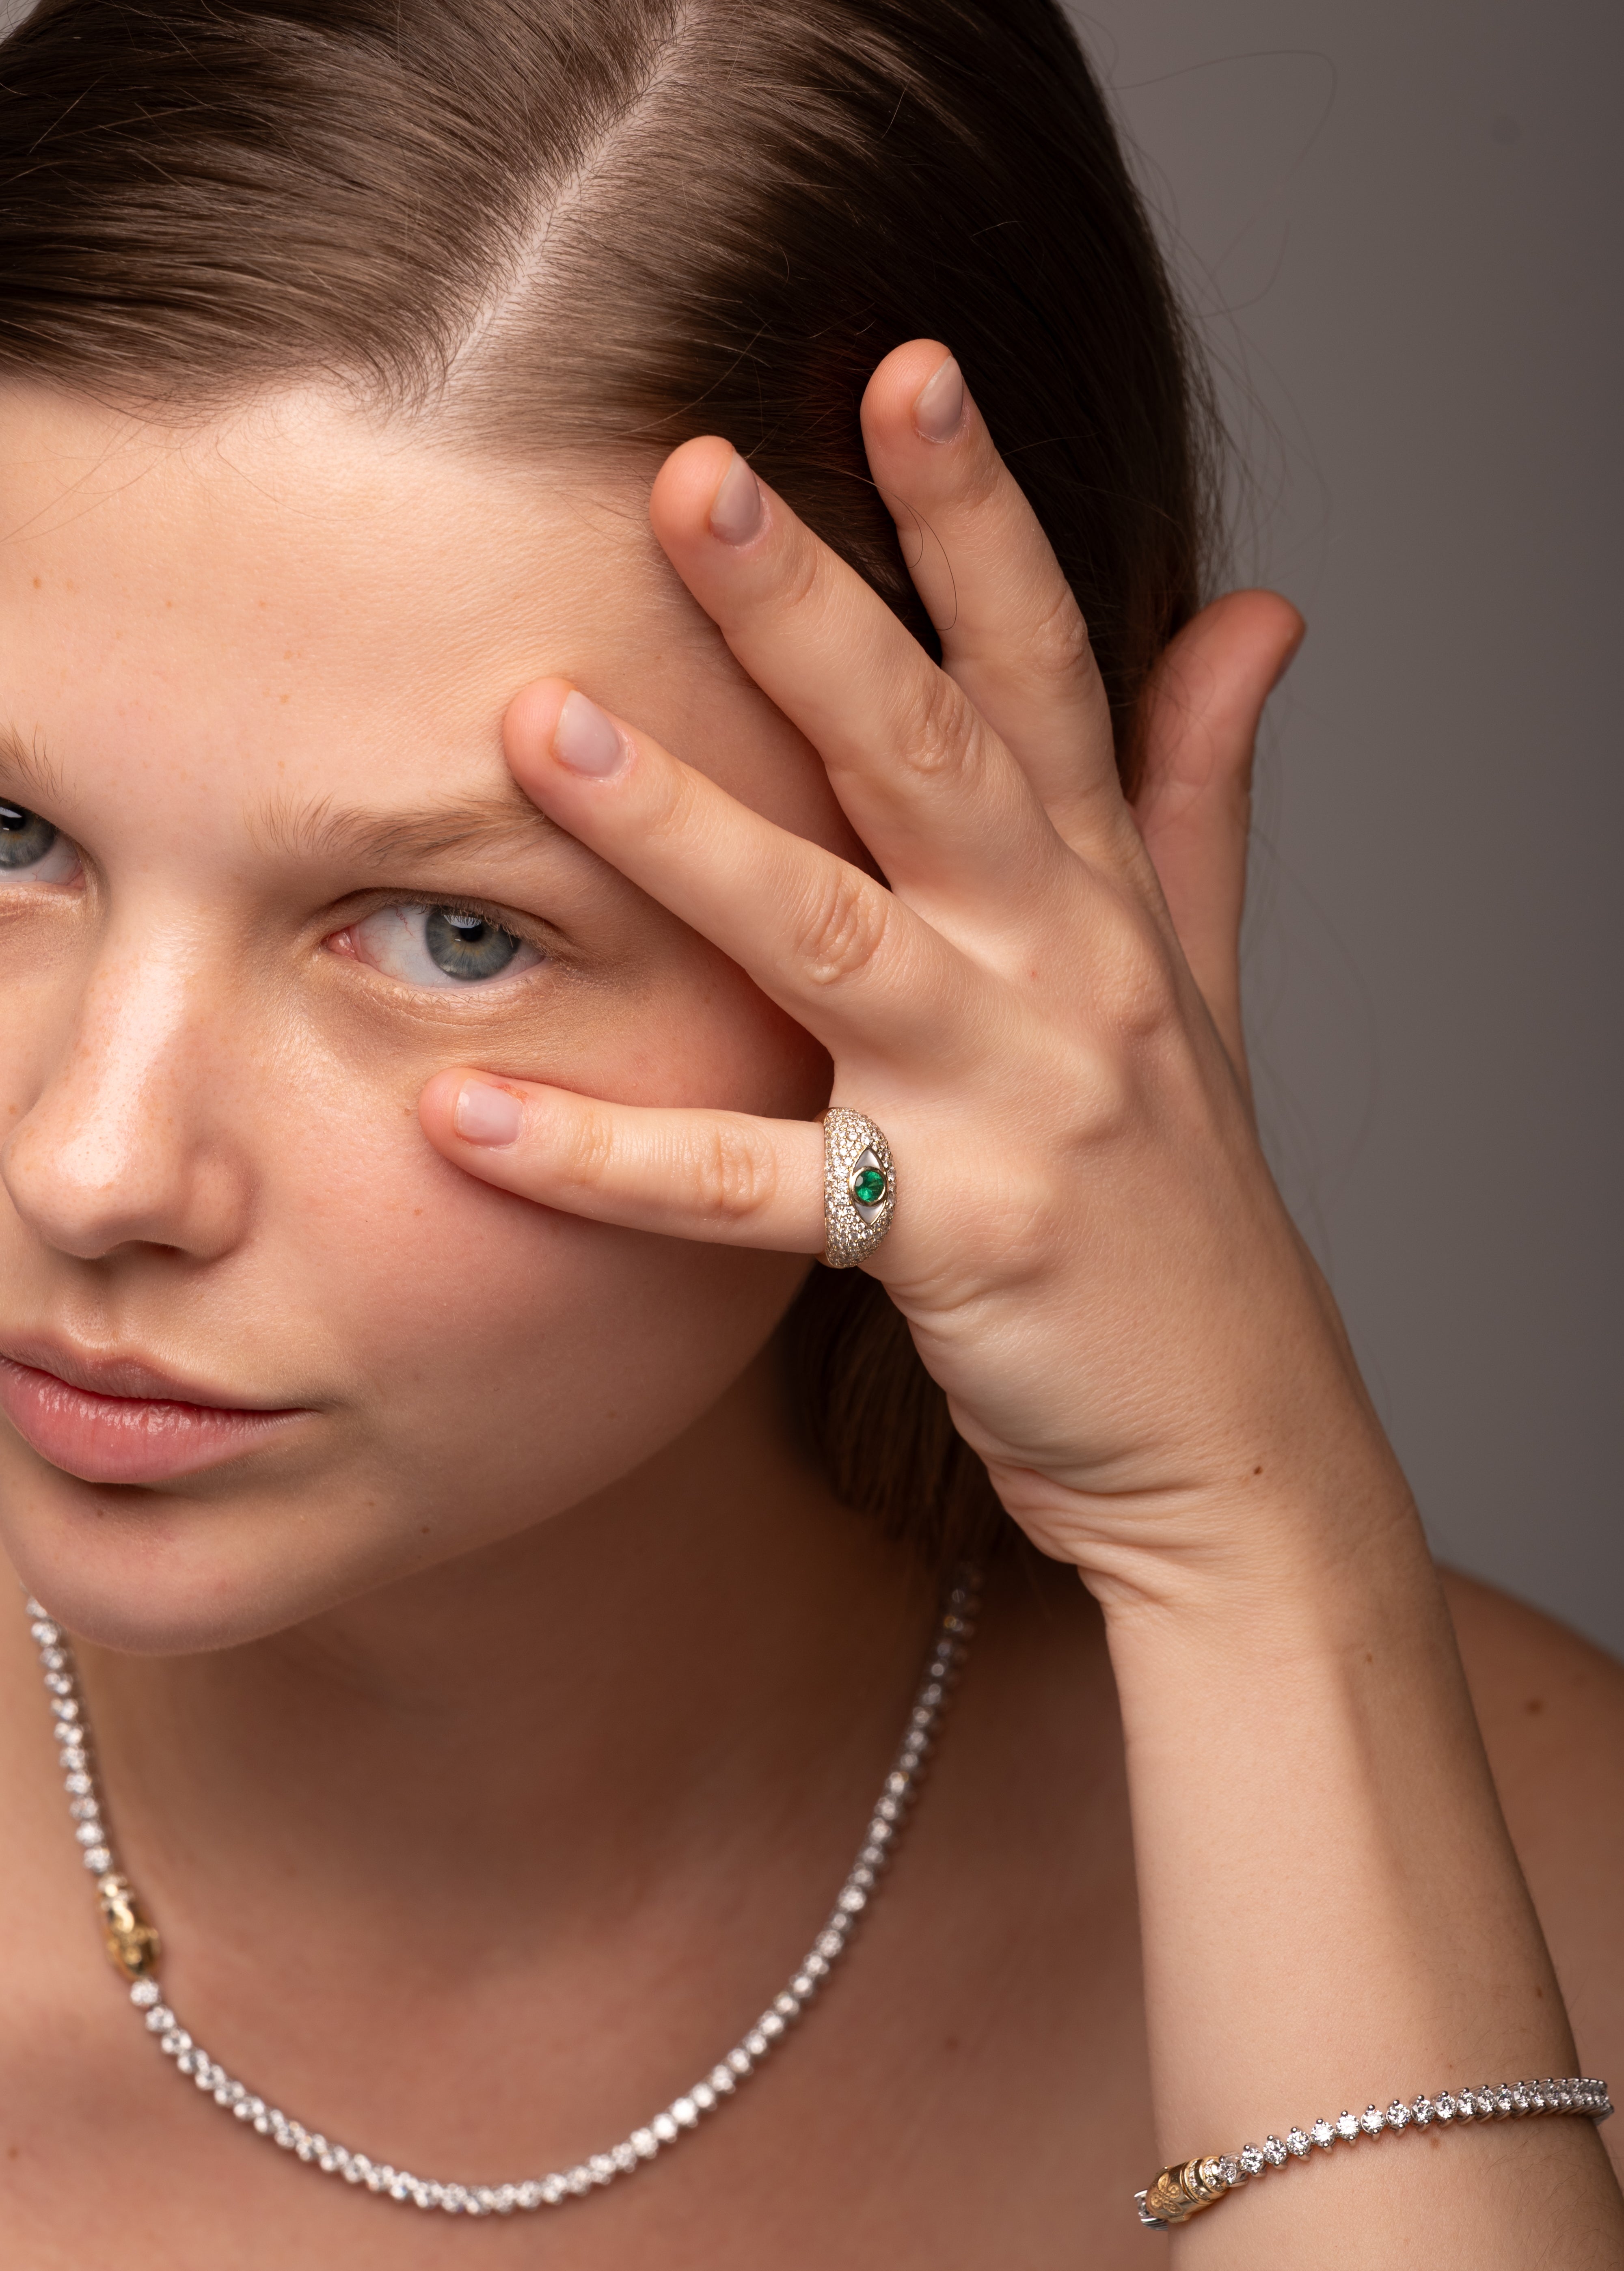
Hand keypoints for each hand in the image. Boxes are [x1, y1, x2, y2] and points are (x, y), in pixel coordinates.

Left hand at [419, 343, 1397, 1612]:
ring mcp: (1013, 1103)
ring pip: (829, 939)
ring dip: (682, 833)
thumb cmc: (1180, 1207)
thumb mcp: (1201, 981)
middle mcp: (1065, 974)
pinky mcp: (949, 1238)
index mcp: (1105, 900)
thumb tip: (1256, 614)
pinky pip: (752, 1187)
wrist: (1232, 1435)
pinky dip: (610, 1160)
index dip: (981, 513)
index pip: (1044, 670)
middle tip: (684, 476)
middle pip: (928, 759)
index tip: (901, 367)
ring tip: (536, 732)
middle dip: (813, 611)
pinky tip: (472, 1108)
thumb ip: (1196, 795)